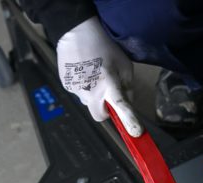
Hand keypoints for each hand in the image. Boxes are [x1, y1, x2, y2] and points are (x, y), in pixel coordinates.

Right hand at [56, 17, 142, 136]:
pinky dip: (84, 86)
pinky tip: (84, 70)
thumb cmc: (104, 46)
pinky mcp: (66, 85)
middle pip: (99, 115)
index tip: (136, 132)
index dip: (129, 120)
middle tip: (108, 94)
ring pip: (88, 102)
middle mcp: (90, 91)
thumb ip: (128, 88)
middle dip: (105, 109)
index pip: (120, 106)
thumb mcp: (124, 64)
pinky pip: (79, 92)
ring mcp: (76, 89)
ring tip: (93, 74)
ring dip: (93, 94)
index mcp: (108, 83)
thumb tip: (129, 104)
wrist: (75, 30)